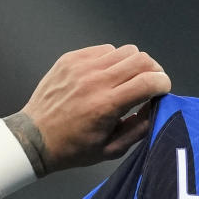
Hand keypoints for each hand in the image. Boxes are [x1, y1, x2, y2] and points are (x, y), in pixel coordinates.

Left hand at [13, 44, 171, 173]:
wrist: (34, 138)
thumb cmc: (74, 148)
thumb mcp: (112, 149)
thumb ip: (139, 128)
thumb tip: (156, 107)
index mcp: (107, 105)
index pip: (149, 81)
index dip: (164, 84)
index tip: (163, 92)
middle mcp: (96, 80)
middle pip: (141, 59)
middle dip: (154, 71)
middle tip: (150, 84)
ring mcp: (82, 66)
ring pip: (125, 51)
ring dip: (134, 64)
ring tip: (128, 80)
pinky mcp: (71, 59)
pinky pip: (104, 50)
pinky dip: (113, 60)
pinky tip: (107, 76)